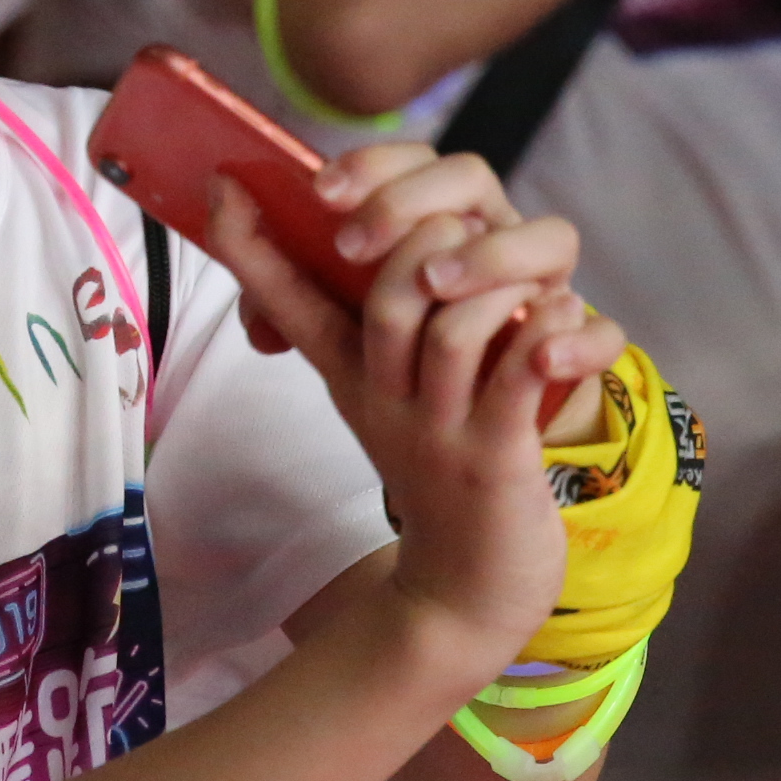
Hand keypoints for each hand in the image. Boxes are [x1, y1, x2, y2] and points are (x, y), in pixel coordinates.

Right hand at [204, 147, 614, 667]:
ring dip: (495, 286)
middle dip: (421, 240)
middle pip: (387, 298)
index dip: (253, 247)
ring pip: (453, 329)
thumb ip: (373, 330)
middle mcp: (387, 400)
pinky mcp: (497, 459)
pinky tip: (559, 323)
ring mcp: (441, 431)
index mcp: (353, 377)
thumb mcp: (384, 401)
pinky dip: (547, 334)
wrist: (466, 593)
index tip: (221, 188)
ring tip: (526, 282)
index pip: (290, 303)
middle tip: (458, 226)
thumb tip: (369, 252)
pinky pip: (523, 374)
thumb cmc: (437, 476)